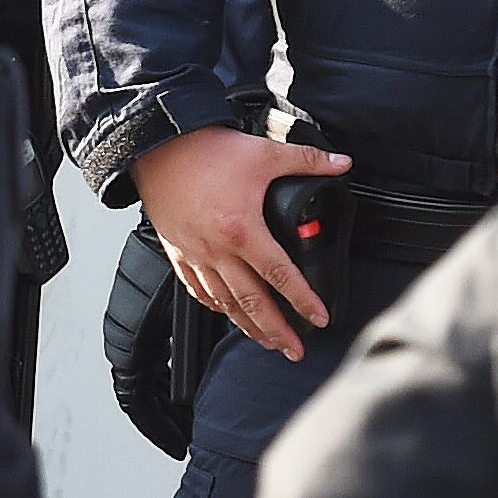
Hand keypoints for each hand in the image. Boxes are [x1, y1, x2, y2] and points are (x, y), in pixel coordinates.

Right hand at [132, 125, 350, 358]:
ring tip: (267, 342)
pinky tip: (226, 313)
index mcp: (241, 229)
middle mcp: (216, 249)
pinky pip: (196, 289)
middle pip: (251, 302)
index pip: (280, 275)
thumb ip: (306, 160)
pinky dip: (214, 306)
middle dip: (277, 330)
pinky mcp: (177, 251)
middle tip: (295, 350)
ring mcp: (194, 253)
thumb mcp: (262, 153)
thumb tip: (342, 162)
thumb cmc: (203, 152)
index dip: (303, 300)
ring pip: (224, 302)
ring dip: (248, 326)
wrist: (156, 147)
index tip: (319, 318)